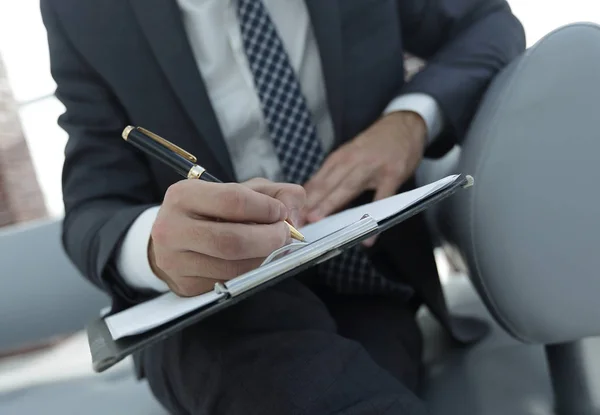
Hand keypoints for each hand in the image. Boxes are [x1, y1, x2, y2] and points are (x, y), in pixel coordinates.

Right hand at [149, 178, 305, 296]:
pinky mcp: (185, 286)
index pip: (233, 200)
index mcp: (184, 196)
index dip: (266, 208)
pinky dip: (250, 273)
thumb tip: (292, 213)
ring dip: (264, 259)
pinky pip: (228, 283)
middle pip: (233, 241)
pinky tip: (254, 261)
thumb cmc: (214, 211)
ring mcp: (176, 261)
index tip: (281, 212)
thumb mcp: (241, 191)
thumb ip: (275, 193)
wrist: (175, 239)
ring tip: (273, 248)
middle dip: (270, 239)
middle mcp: (172, 229)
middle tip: (285, 235)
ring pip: (233, 267)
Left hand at [303, 111, 426, 244]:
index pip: (316, 181)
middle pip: (327, 184)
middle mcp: (352, 161)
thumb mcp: (350, 154)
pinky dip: (373, 216)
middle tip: (294, 218)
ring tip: (317, 220)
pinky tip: (368, 235)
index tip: (288, 214)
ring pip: (347, 188)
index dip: (301, 199)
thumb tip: (309, 197)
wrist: (405, 124)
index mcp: (340, 158)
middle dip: (309, 202)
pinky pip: (381, 199)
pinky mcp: (392, 175)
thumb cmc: (375, 144)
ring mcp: (372, 168)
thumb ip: (332, 175)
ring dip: (330, 204)